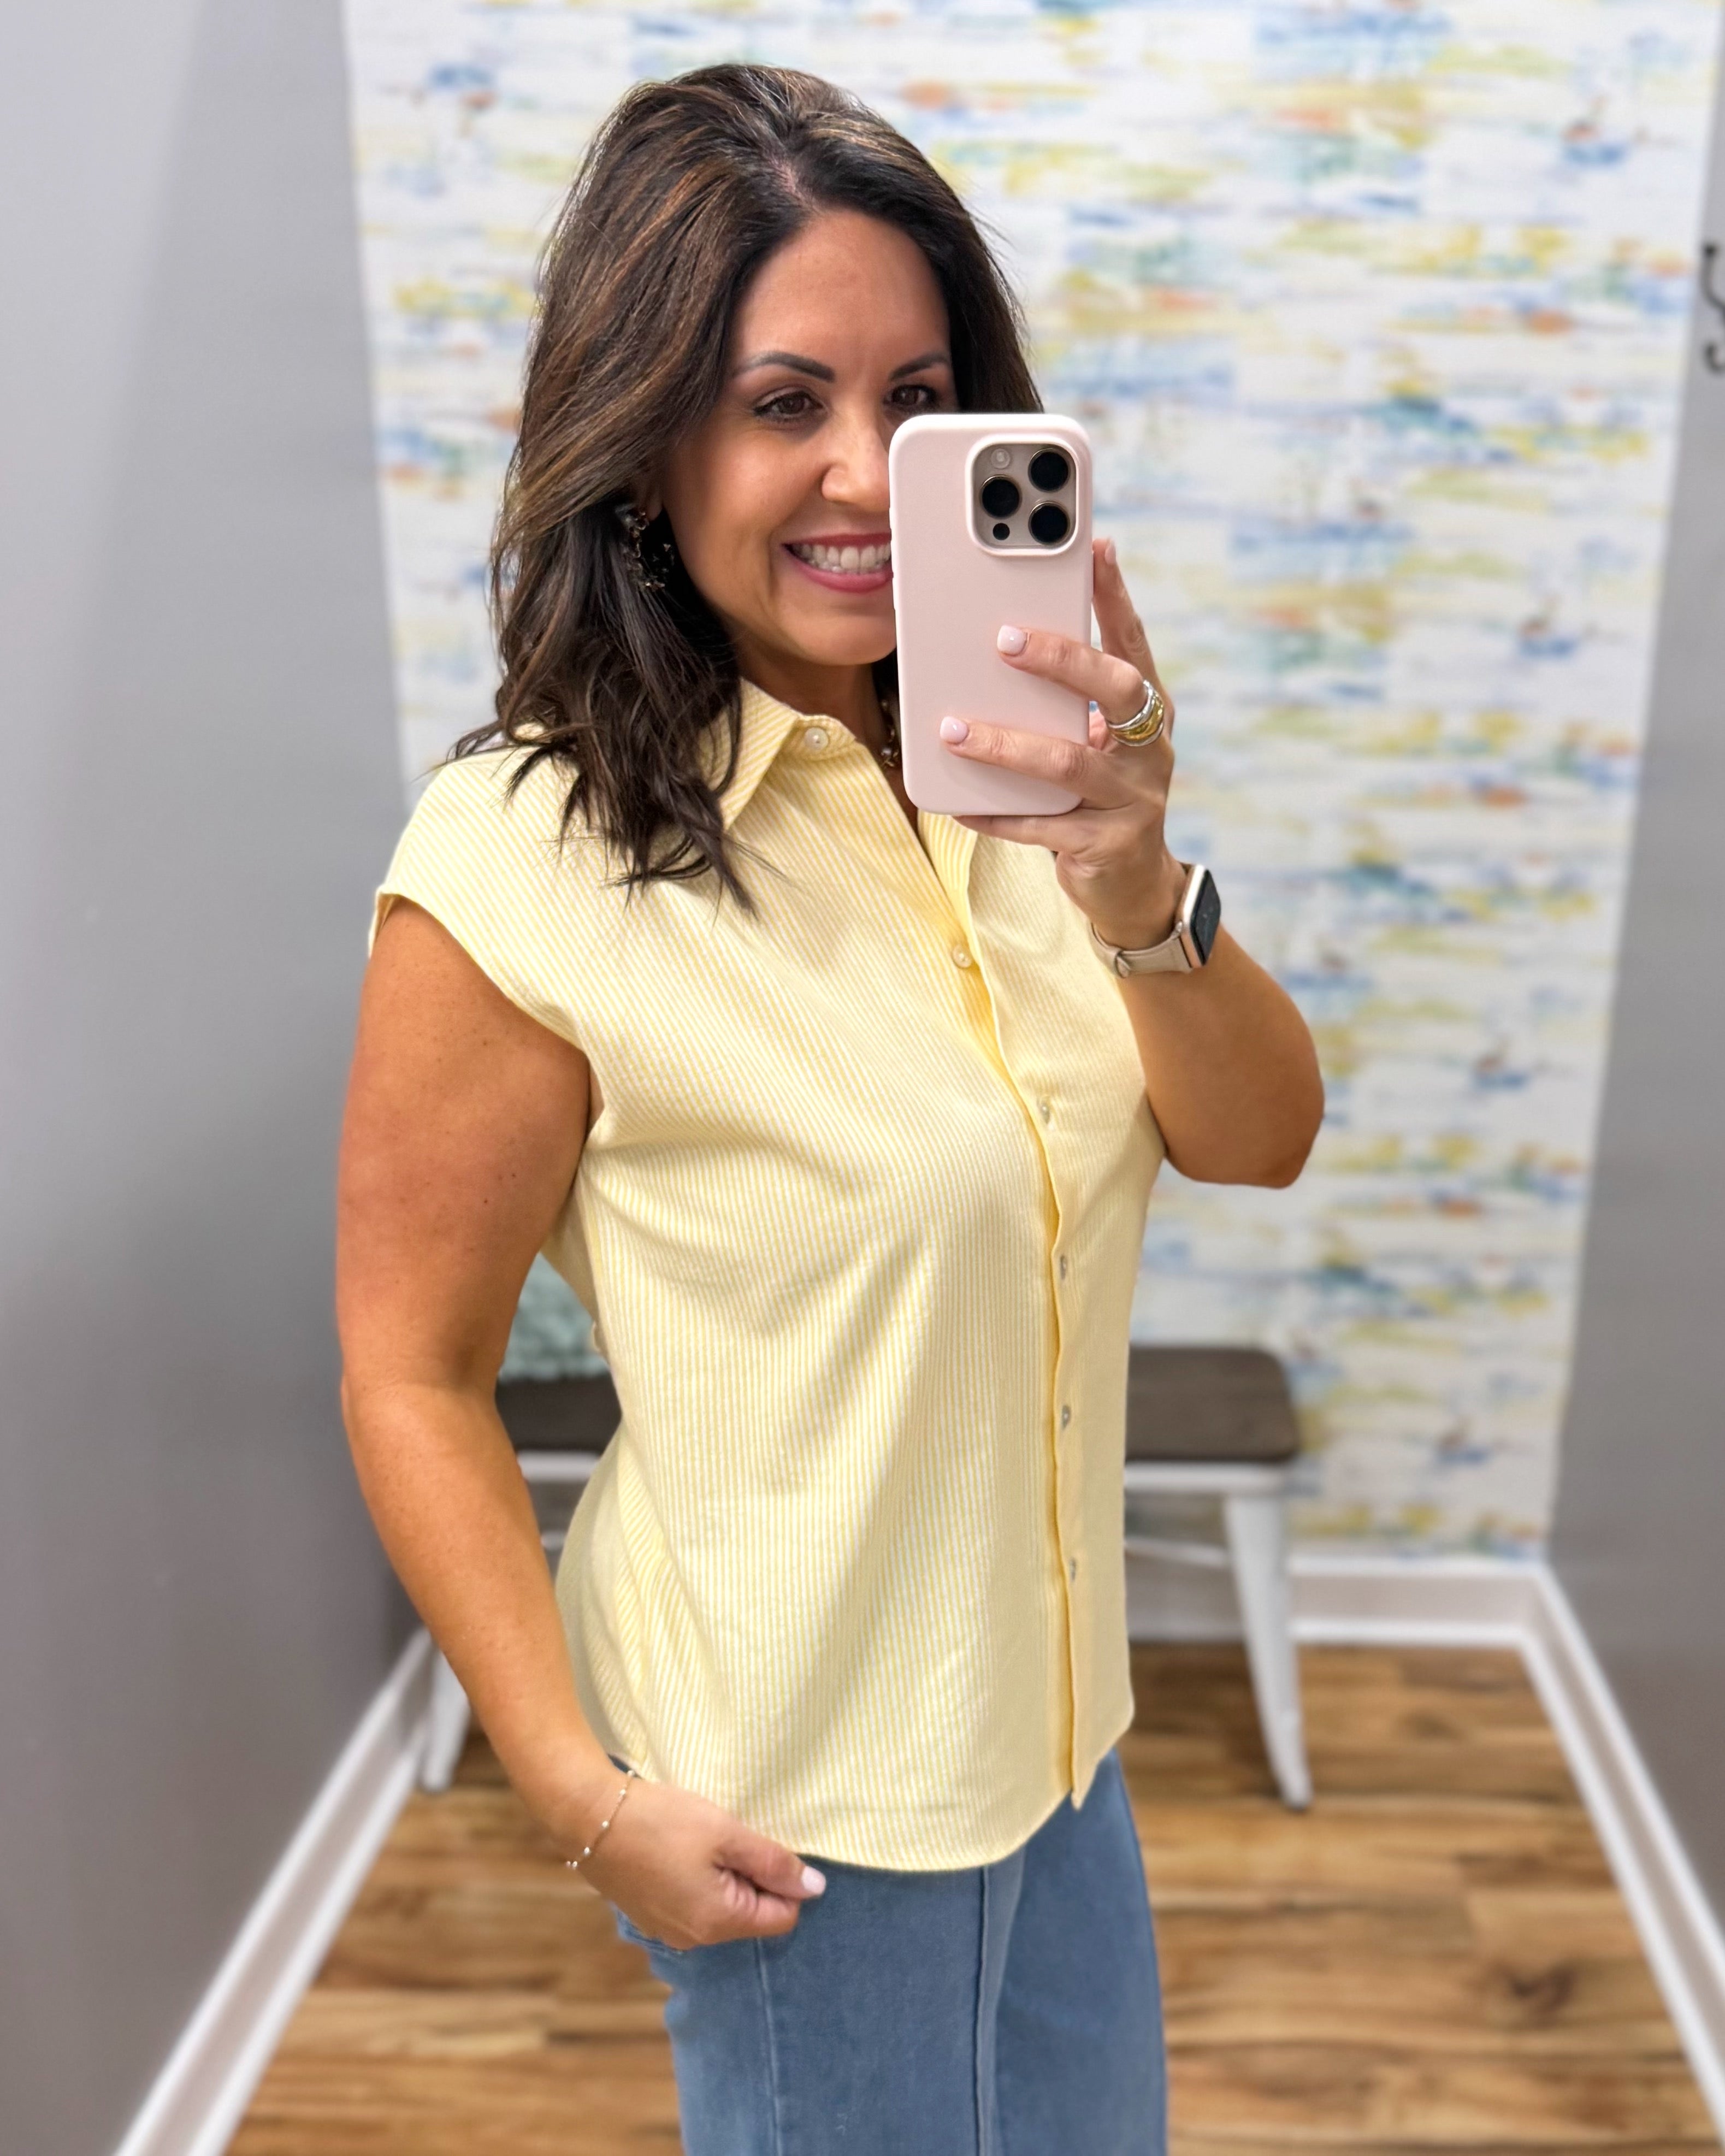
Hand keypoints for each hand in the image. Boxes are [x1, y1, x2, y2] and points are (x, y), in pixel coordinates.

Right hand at [562, 1765, 826, 1948]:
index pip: (781, 1918)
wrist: (590, 1817)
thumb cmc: (663, 1821)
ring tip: (704, 1840)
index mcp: (718, 1922)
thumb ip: (773, 1862)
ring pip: (721, 1908)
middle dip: (752, 1877)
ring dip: (725, 1876)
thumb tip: (816, 1888)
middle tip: (731, 1837)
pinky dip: (698, 1879)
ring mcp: (668, 1930)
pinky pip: (693, 1904)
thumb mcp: (726, 1833)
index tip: (763, 1845)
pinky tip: (681, 1850)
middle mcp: (694, 1939)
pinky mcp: (650, 1915)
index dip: (785, 1880)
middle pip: (750, 1914)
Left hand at [942, 536, 1186, 950]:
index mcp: (1151, 714)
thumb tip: (998, 648)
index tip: (1094, 547)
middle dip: (1062, 659)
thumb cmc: (1099, 799)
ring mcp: (1135, 800)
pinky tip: (960, 804)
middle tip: (1003, 640)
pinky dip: (998, 813)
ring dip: (1006, 744)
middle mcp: (1152, 751)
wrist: (1132, 889)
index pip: (1135, 643)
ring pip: (1069, 762)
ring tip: (954, 731)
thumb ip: (1064, 706)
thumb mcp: (1093, 744)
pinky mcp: (1108, 847)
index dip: (1117, 596)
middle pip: (1118, 689)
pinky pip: (1044, 826)